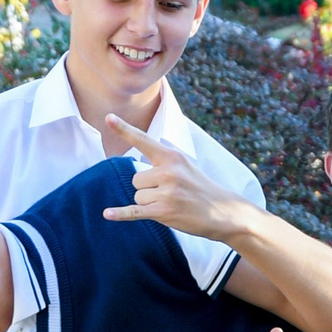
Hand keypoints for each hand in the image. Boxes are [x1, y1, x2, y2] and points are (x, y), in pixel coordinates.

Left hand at [100, 116, 250, 237]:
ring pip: (137, 197)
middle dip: (147, 189)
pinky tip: (107, 214)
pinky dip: (120, 214)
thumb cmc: (201, 188)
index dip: (124, 129)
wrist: (224, 212)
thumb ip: (162, 163)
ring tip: (172, 204)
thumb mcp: (185, 166)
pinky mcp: (164, 212)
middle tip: (171, 193)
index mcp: (172, 156)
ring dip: (149, 203)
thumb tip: (137, 172)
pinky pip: (134, 211)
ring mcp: (167, 192)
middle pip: (135, 179)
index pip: (143, 140)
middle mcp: (169, 172)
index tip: (108, 118)